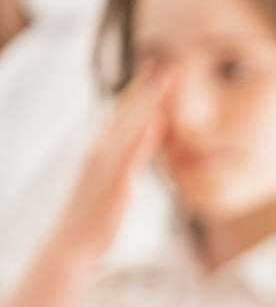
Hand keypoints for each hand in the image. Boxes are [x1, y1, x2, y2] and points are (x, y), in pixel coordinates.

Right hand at [49, 68, 171, 267]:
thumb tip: (142, 143)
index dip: (142, 90)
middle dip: (148, 87)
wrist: (74, 244)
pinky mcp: (113, 183)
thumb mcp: (114, 180)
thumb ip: (127, 159)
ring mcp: (105, 164)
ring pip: (130, 126)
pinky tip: (158, 122)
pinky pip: (130, 157)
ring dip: (149, 102)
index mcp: (102, 148)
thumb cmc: (96, 215)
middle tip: (170, 63)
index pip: (124, 112)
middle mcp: (101, 149)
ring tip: (167, 80)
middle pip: (127, 111)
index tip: (160, 69)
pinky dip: (143, 138)